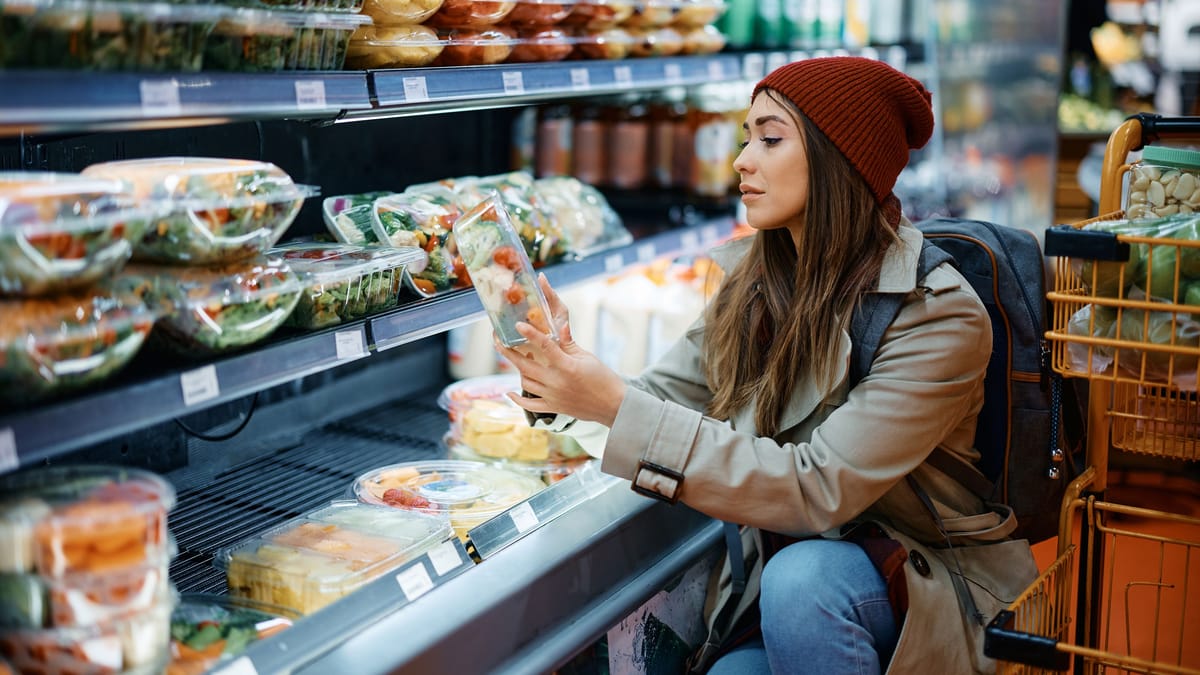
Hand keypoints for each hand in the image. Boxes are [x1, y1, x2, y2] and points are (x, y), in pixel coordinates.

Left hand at [497, 274, 625, 426]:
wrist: (613, 406)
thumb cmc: (603, 379)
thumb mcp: (587, 357)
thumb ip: (568, 343)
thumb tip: (558, 325)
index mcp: (567, 367)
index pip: (545, 347)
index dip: (530, 334)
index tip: (517, 325)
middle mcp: (556, 382)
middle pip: (525, 366)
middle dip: (508, 352)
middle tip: (497, 340)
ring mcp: (553, 397)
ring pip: (525, 382)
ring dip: (517, 369)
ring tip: (514, 357)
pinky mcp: (553, 408)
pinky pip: (530, 405)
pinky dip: (517, 399)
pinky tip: (509, 392)